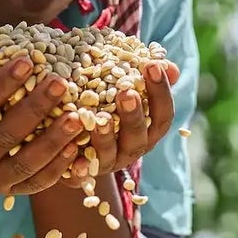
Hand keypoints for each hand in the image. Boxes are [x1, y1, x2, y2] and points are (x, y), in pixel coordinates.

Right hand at [0, 49, 86, 195]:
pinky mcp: (12, 191)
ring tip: (77, 117)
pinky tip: (76, 146)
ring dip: (53, 141)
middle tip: (59, 82)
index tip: (26, 61)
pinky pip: (37, 182)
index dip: (0, 85)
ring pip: (24, 163)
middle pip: (4, 136)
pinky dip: (59, 167)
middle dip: (34, 108)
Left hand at [67, 60, 180, 186]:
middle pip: (139, 136)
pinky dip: (81, 167)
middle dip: (134, 115)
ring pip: (110, 154)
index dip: (160, 92)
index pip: (163, 114)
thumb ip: (140, 75)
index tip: (151, 65)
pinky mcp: (82, 174)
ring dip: (106, 136)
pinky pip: (82, 174)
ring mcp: (107, 163)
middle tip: (127, 92)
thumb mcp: (120, 85)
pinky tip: (75, 156)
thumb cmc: (102, 103)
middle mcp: (131, 148)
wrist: (71, 139)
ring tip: (99, 118)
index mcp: (147, 129)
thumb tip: (167, 64)